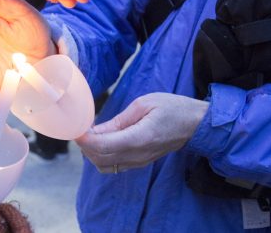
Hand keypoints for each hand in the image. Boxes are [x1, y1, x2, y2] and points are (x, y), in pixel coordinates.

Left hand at [76, 93, 208, 172]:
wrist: (195, 124)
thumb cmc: (172, 108)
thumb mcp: (144, 104)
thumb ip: (118, 121)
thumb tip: (95, 130)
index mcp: (140, 137)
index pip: (104, 146)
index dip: (85, 140)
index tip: (75, 129)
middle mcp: (138, 155)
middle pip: (100, 158)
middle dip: (85, 145)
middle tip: (79, 128)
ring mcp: (139, 162)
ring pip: (104, 166)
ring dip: (91, 152)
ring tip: (90, 134)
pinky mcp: (139, 163)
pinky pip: (113, 166)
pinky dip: (101, 156)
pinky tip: (101, 140)